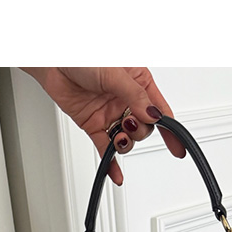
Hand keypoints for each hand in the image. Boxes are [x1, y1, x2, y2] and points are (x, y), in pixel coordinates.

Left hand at [21, 67, 186, 185]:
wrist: (52, 62)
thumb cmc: (83, 57)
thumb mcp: (114, 72)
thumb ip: (134, 95)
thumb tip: (151, 114)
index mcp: (139, 82)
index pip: (160, 110)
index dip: (171, 130)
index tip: (179, 147)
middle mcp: (126, 99)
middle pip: (144, 128)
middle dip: (139, 131)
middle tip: (128, 123)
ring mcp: (110, 113)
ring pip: (126, 139)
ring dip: (125, 144)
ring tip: (119, 138)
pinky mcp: (93, 125)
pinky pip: (105, 147)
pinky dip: (111, 163)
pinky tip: (116, 174)